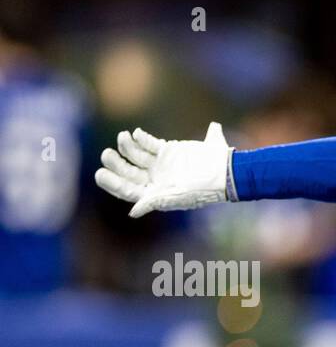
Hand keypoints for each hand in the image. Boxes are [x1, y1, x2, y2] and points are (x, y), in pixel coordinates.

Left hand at [95, 122, 231, 217]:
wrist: (224, 172)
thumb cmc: (201, 189)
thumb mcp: (175, 197)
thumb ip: (152, 202)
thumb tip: (132, 212)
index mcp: (155, 193)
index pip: (127, 189)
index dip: (112, 183)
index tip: (100, 173)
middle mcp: (156, 179)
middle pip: (128, 171)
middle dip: (115, 163)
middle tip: (106, 155)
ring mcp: (161, 164)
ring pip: (136, 155)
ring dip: (127, 146)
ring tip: (124, 137)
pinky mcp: (170, 150)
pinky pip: (150, 143)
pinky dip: (142, 138)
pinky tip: (136, 134)